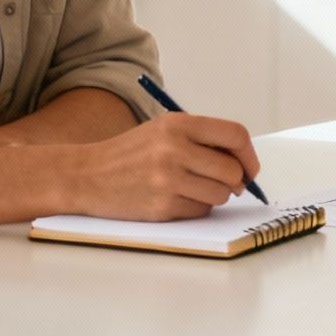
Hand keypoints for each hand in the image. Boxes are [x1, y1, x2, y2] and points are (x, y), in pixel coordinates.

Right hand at [65, 113, 260, 220]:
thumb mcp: (163, 130)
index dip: (249, 155)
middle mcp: (174, 149)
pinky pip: (200, 211)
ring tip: (194, 188)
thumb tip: (243, 164)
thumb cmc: (130, 153)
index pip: (235, 135)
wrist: (86, 175)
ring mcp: (168, 179)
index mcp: (178, 124)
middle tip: (227, 183)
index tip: (249, 167)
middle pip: (232, 170)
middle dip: (236, 181)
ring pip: (220, 194)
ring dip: (215, 195)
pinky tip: (178, 199)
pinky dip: (197, 208)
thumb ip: (202, 139)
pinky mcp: (162, 206)